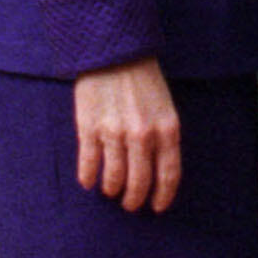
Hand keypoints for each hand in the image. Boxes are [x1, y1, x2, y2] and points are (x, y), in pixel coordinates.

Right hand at [74, 57, 182, 211]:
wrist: (113, 50)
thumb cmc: (142, 79)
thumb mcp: (164, 106)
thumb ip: (163, 137)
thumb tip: (157, 173)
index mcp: (167, 128)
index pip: (168, 175)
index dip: (163, 196)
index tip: (157, 207)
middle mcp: (142, 134)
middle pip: (140, 182)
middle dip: (134, 199)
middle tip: (130, 203)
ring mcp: (114, 132)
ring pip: (114, 178)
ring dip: (112, 189)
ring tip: (111, 190)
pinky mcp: (89, 128)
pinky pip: (89, 164)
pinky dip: (88, 177)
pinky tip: (89, 181)